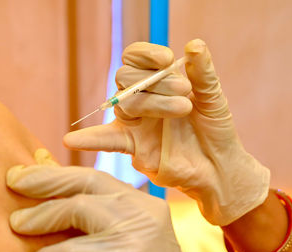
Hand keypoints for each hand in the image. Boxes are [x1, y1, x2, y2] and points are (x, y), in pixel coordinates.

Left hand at [7, 149, 208, 251]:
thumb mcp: (130, 235)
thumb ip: (102, 213)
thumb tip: (54, 189)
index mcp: (144, 204)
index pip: (97, 178)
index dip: (60, 172)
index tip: (30, 171)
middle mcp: (141, 212)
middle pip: (86, 183)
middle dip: (45, 180)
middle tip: (13, 180)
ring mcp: (131, 235)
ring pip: (76, 210)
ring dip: (40, 217)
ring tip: (16, 223)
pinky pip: (68, 251)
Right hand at [63, 39, 269, 225]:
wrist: (219, 167)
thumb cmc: (215, 130)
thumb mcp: (213, 97)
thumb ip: (202, 72)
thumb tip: (194, 44)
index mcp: (157, 82)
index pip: (135, 59)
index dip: (146, 55)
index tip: (166, 60)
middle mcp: (141, 99)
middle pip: (126, 78)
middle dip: (156, 81)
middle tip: (186, 94)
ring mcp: (135, 123)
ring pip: (126, 102)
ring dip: (154, 102)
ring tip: (184, 108)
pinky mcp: (133, 146)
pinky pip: (107, 141)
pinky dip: (90, 140)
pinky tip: (71, 141)